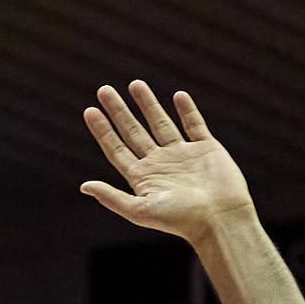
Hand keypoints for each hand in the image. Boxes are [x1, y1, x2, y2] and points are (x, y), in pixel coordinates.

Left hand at [81, 81, 254, 244]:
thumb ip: (112, 198)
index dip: (102, 131)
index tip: (89, 111)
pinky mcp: (206, 149)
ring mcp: (183, 155)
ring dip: (148, 104)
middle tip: (104, 89)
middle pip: (133, 131)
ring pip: (161, 123)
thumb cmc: (180, 219)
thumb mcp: (140, 210)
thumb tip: (84, 186)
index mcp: (143, 178)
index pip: (116, 149)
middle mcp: (160, 164)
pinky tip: (178, 96)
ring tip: (135, 84)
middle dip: (119, 111)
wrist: (220, 218)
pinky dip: (187, 110)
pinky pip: (194, 125)